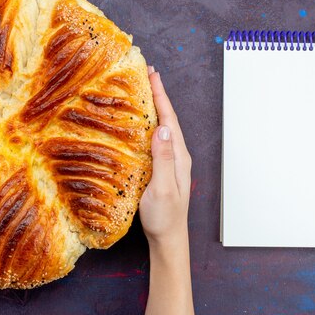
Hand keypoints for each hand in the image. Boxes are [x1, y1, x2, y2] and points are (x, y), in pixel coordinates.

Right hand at [139, 66, 191, 246]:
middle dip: (157, 96)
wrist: (168, 239)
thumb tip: (162, 128)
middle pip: (166, 119)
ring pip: (160, 128)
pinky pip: (154, 140)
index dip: (161, 96)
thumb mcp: (163, 188)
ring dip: (152, 109)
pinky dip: (146, 126)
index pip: (169, 119)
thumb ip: (163, 159)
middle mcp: (176, 155)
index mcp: (178, 156)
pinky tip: (136, 125)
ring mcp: (169, 162)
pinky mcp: (160, 169)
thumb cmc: (165, 217)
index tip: (153, 75)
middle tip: (146, 76)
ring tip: (141, 93)